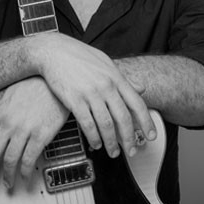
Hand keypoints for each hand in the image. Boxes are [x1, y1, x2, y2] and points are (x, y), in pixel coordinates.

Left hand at [0, 77, 68, 188]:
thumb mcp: (9, 88)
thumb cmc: (36, 83)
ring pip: (10, 160)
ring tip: (8, 184)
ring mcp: (25, 129)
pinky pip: (30, 159)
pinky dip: (25, 172)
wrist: (58, 80)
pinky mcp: (41, 135)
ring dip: (7, 176)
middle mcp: (9, 122)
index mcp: (0, 112)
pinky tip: (25, 176)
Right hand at [32, 33, 156, 158]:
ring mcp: (90, 93)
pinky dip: (93, 137)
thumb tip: (141, 88)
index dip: (146, 122)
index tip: (150, 136)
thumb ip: (123, 78)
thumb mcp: (105, 63)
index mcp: (116, 77)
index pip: (137, 103)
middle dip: (129, 139)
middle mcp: (106, 86)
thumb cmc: (79, 56)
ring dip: (110, 143)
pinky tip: (95, 144)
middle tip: (131, 151)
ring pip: (106, 125)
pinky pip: (87, 124)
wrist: (53, 51)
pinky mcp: (74, 100)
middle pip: (123, 118)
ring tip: (112, 152)